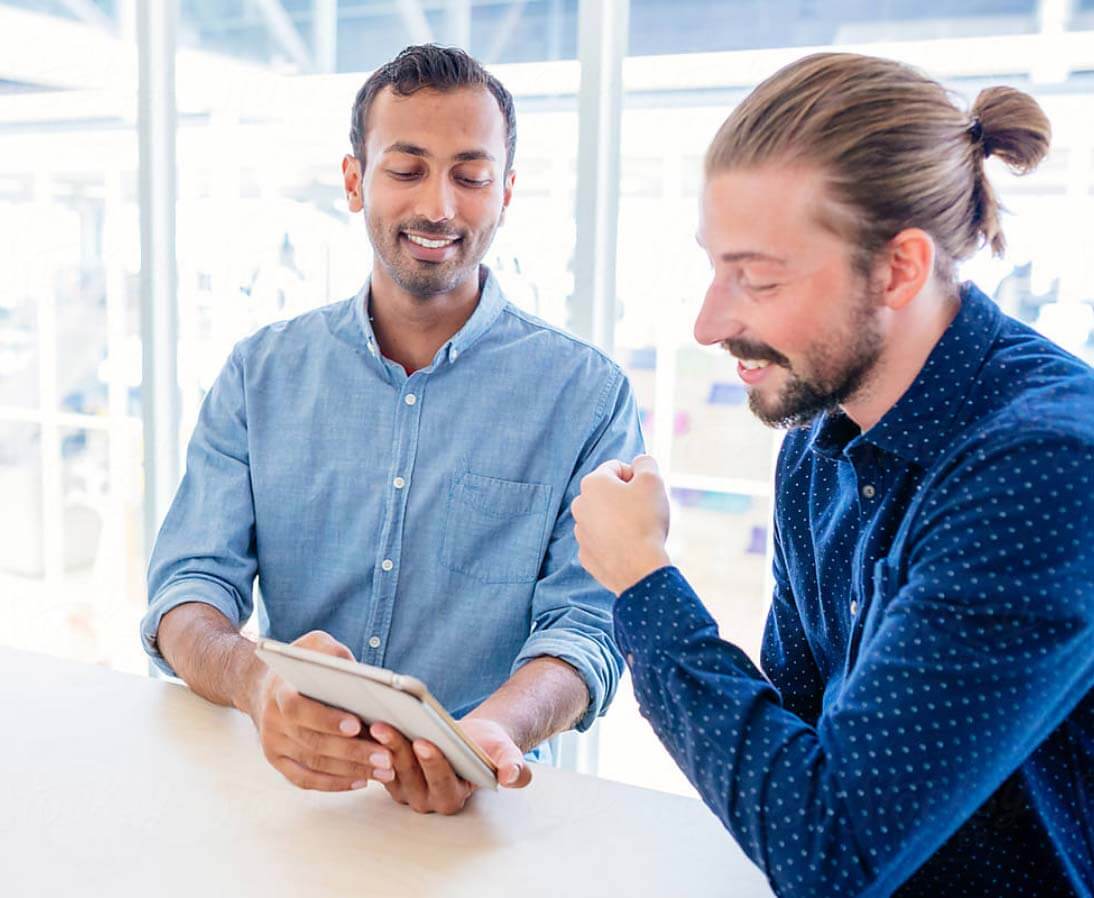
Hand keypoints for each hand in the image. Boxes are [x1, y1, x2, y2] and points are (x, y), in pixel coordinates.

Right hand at [246, 630, 382, 791]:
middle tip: (386, 756)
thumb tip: (363, 674)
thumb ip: (334, 653)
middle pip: (313, 743)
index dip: (327, 719)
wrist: (262, 685)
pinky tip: (361, 780)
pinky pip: (306, 780)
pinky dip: (334, 783)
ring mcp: (274, 745)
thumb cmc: (300, 664)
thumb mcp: (313, 645)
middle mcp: (273, 722)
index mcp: (279, 691)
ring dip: (351, 770)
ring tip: (384, 770)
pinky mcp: (279, 762)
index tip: (356, 725)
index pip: (299, 708)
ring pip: (314, 764)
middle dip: (353, 752)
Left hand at [366, 715, 531, 814]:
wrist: (471, 740)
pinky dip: (370, 745)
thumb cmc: (488, 747)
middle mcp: (426, 799)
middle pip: (409, 777)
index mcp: (453, 797)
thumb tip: (512, 776)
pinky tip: (365, 723)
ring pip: (389, 770)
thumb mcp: (507, 753)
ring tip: (374, 722)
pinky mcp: (390, 775)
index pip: (441, 784)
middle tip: (388, 727)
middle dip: (399, 751)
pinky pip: (376, 763)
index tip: (425, 742)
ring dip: (380, 747)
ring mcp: (405, 789)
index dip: (433, 764)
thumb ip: (514, 766)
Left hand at [571, 454, 671, 594]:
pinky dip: (614, 542)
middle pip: (608, 493)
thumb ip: (645, 463)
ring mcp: (580, 532)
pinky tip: (629, 548)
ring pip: (604, 518)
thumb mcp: (653, 480)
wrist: (639, 569)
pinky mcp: (585, 555)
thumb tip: (640, 463)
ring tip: (638, 531)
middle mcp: (579, 505)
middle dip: (626, 498)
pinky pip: (602, 541)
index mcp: (592, 483)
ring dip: (620, 520)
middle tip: (644, 512)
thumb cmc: (645, 521)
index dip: (637, 477)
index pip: (616, 468)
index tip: (647, 492)